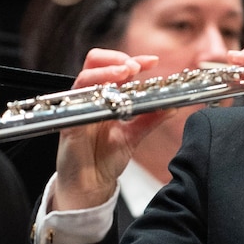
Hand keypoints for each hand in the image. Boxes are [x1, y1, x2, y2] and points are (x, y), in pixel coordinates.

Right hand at [53, 48, 171, 210]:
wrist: (91, 184)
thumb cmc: (107, 158)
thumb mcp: (135, 135)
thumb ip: (152, 118)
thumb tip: (173, 105)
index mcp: (106, 96)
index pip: (117, 68)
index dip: (134, 61)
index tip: (152, 61)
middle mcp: (91, 98)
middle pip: (95, 62)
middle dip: (116, 59)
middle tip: (135, 66)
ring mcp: (79, 108)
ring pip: (84, 77)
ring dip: (106, 71)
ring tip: (125, 72)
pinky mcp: (69, 123)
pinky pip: (76, 103)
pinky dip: (92, 95)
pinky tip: (108, 96)